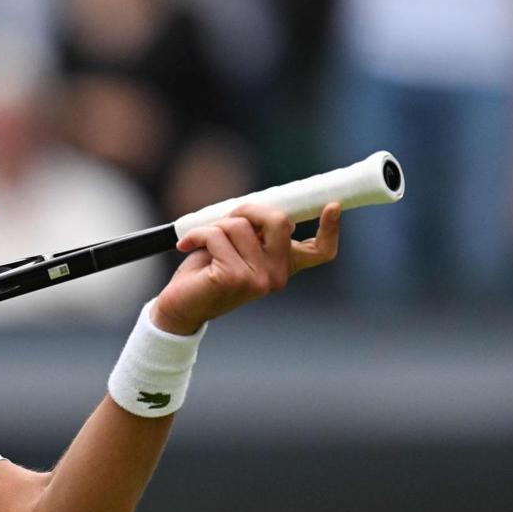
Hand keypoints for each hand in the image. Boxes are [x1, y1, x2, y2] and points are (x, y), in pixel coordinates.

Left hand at [151, 202, 340, 334]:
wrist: (179, 306)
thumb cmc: (206, 272)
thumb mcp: (236, 247)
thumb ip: (254, 232)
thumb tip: (260, 209)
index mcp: (282, 266)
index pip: (320, 252)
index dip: (331, 228)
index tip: (333, 205)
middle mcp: (277, 276)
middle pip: (279, 221)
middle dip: (248, 209)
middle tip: (224, 219)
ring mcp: (258, 279)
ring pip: (239, 225)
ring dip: (214, 226)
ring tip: (200, 242)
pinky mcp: (234, 277)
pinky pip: (216, 235)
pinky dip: (196, 235)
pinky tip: (186, 247)